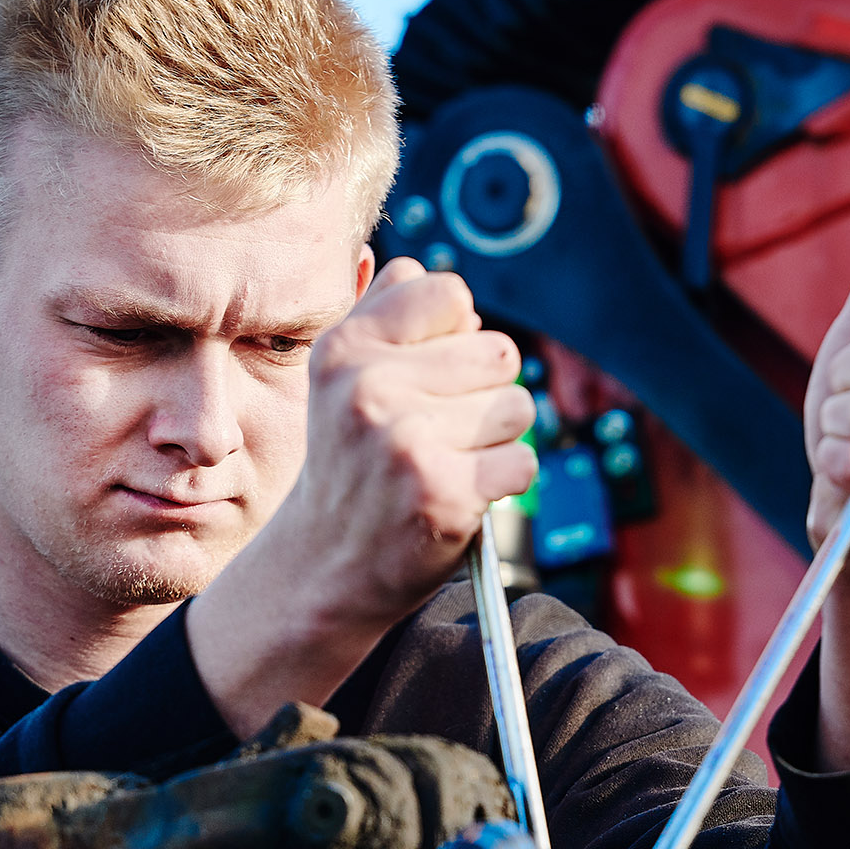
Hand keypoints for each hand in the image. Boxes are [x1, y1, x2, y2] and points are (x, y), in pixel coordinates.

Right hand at [189, 259, 535, 732]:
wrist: (326, 566)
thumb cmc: (352, 466)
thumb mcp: (340, 379)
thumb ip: (384, 313)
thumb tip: (440, 282)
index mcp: (345, 349)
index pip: (451, 294)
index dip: (457, 337)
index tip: (428, 378)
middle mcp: (369, 389)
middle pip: (499, 353)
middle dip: (484, 394)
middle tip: (436, 435)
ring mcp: (405, 443)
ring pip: (518, 407)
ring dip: (496, 439)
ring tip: (446, 464)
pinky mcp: (443, 494)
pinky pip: (523, 461)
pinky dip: (505, 483)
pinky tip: (462, 495)